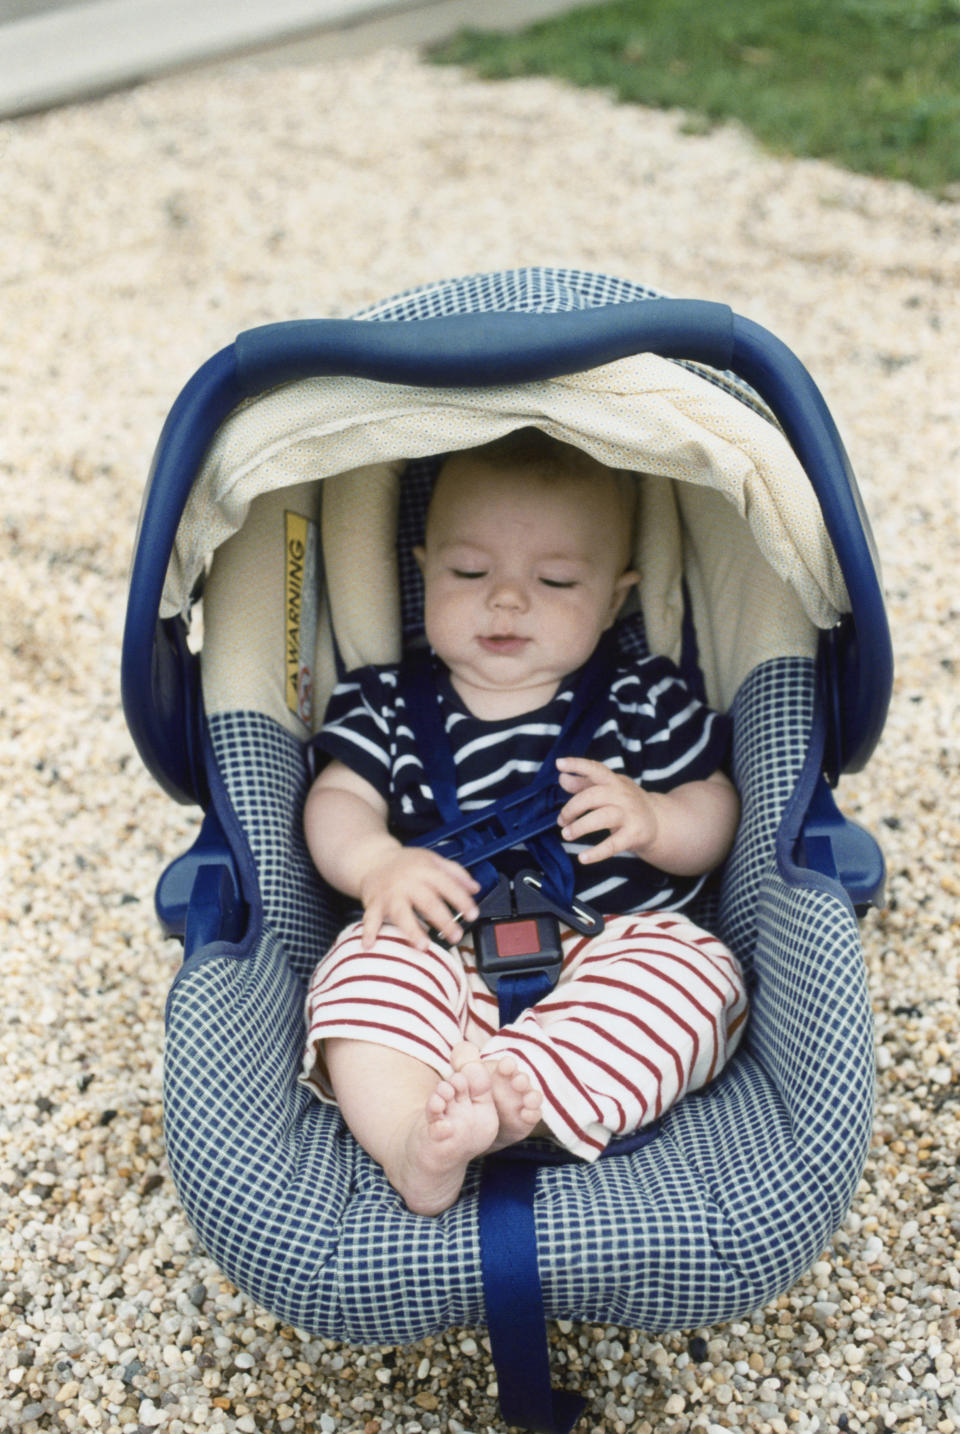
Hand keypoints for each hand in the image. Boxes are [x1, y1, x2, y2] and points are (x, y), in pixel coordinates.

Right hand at [358, 846, 480, 949]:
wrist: (373, 859)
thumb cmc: (407, 863)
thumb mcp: (433, 860)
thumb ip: (455, 873)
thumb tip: (476, 888)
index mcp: (425, 870)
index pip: (447, 885)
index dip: (462, 900)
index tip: (473, 915)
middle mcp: (408, 882)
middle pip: (428, 902)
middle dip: (443, 920)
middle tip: (456, 936)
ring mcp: (390, 894)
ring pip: (402, 913)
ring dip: (412, 930)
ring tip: (423, 946)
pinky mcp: (374, 903)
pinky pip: (370, 919)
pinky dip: (368, 932)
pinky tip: (369, 945)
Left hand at [556, 756, 658, 865]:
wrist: (660, 821)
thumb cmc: (626, 803)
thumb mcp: (608, 790)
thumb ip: (584, 784)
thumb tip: (562, 778)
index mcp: (614, 782)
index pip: (596, 769)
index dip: (577, 765)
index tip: (559, 763)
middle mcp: (622, 795)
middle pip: (593, 796)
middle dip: (572, 808)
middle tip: (561, 821)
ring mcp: (630, 815)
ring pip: (601, 818)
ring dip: (580, 827)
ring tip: (566, 835)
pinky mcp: (634, 835)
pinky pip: (612, 845)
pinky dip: (596, 853)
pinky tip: (582, 858)